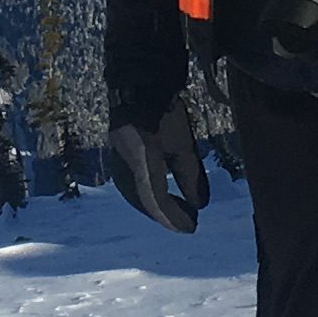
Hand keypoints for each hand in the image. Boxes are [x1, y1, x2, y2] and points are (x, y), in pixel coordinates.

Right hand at [108, 95, 210, 232]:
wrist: (137, 89)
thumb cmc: (164, 116)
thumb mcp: (183, 146)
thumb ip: (192, 177)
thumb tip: (201, 206)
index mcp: (142, 167)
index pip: (158, 204)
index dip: (175, 219)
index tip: (193, 227)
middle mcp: (125, 171)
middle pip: (146, 204)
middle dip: (166, 215)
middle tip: (188, 219)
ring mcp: (118, 166)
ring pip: (136, 197)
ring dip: (156, 207)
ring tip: (176, 208)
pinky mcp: (116, 161)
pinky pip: (130, 187)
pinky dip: (146, 196)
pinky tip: (158, 193)